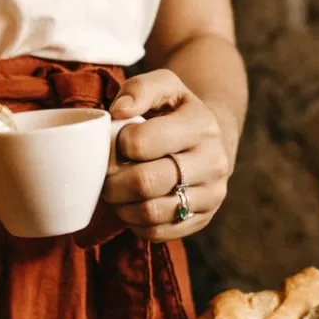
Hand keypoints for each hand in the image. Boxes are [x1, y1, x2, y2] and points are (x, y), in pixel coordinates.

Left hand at [102, 70, 232, 240]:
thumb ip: (139, 88)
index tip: (115, 144)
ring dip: (121, 205)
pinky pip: (158, 233)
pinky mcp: (202, 220)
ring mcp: (211, 195)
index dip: (116, 145)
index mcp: (201, 126)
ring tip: (116, 191)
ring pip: (150, 212)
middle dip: (112, 182)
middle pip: (144, 182)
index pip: (140, 142)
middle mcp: (213, 162)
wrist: (213, 138)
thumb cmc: (177, 111)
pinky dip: (135, 223)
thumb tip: (118, 111)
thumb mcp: (164, 85)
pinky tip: (132, 205)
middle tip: (105, 175)